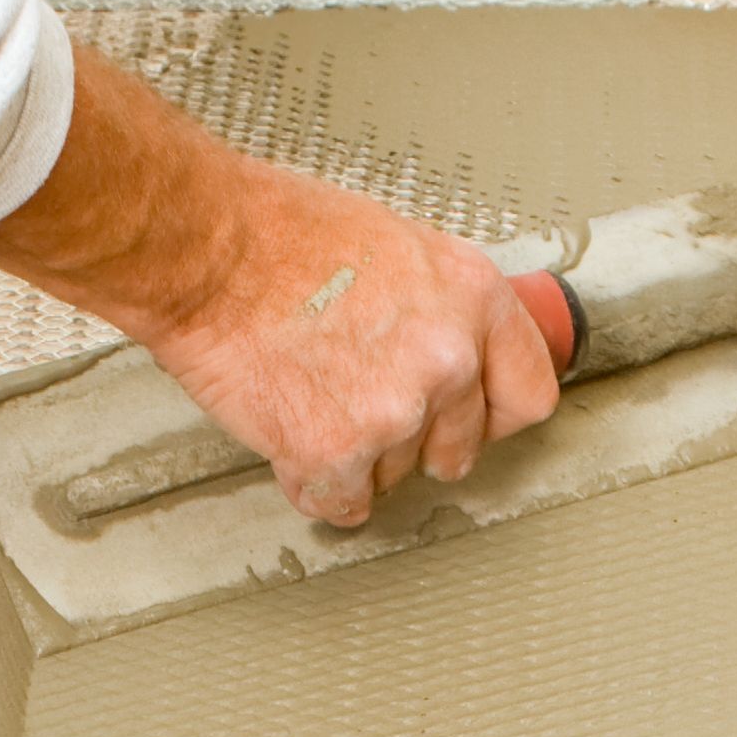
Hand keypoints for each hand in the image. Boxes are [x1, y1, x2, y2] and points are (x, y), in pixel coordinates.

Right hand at [0, 46, 560, 526]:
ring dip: (357, 458)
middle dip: (417, 441)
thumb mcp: (397, 248)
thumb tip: (457, 353)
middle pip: (461, 447)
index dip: (495, 414)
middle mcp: (448, 357)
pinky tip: (290, 439)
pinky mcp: (338, 453)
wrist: (205, 251)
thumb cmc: (279, 233)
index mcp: (473, 297)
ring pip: (396, 477)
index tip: (475, 419)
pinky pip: (342, 503)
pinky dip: (313, 484)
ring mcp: (396, 411)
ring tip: (311, 400)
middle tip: (368, 410)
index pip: (530, 393)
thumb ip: (440, 309)